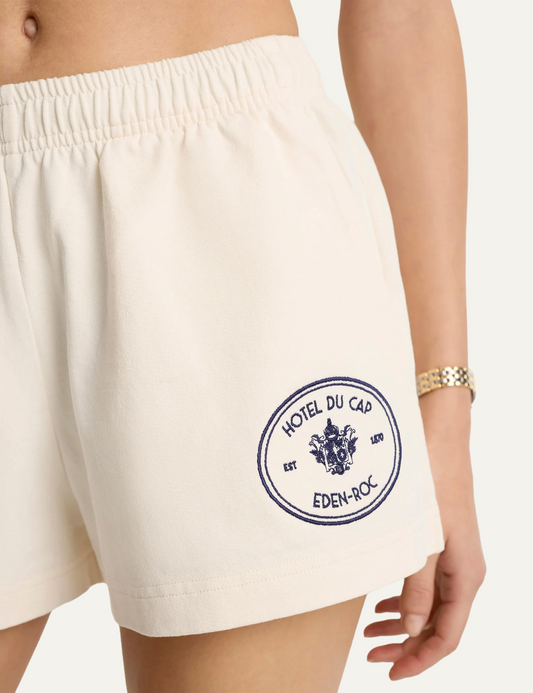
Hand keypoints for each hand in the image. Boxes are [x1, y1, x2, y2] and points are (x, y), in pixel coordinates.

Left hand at [363, 387, 485, 679]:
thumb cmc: (430, 480)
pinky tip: (382, 600)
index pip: (447, 635)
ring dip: (402, 622)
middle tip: (371, 652)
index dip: (420, 660)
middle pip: (438, 623)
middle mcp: (463, 569)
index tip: (390, 672)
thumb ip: (416, 587)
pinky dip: (403, 597)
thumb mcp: (420, 539)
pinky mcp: (437, 538)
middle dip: (406, 644)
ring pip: (430, 604)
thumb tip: (410, 631)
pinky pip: (424, 581)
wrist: (436, 433)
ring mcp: (451, 554)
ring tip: (370, 631)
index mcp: (466, 575)